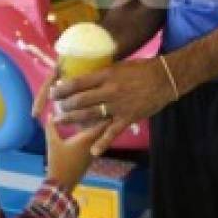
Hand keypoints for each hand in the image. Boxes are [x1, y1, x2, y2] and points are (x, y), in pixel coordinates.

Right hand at [33, 77, 105, 192]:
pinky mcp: (91, 156)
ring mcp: (94, 150)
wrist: (62, 183)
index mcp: (87, 138)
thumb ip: (51, 126)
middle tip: (104, 101)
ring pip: (101, 133)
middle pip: (105, 126)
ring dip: (100, 123)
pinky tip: (89, 127)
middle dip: (104, 114)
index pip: (102, 120)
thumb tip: (50, 112)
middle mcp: (94, 143)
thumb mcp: (52, 142)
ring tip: (98, 111)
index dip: (104, 108)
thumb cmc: (58, 162)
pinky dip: (95, 132)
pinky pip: (97, 140)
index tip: (104, 98)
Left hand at [50, 59, 175, 156]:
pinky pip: (112, 132)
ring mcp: (118, 106)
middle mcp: (109, 91)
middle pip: (80, 100)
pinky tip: (93, 151)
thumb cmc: (142, 69)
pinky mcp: (128, 118)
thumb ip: (102, 73)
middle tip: (55, 107)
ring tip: (59, 121)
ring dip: (72, 119)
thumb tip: (85, 77)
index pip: (78, 83)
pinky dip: (102, 143)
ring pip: (90, 115)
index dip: (62, 89)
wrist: (165, 79)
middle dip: (64, 105)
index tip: (53, 92)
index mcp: (106, 75)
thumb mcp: (119, 65)